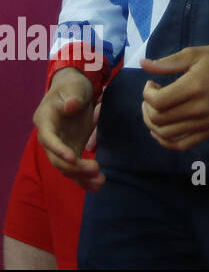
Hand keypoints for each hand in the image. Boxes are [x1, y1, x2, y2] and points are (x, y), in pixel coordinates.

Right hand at [33, 68, 103, 191]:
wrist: (75, 91)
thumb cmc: (73, 86)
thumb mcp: (74, 87)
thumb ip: (73, 96)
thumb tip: (70, 106)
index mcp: (45, 121)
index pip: (48, 139)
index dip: (58, 149)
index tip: (72, 157)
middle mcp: (50, 137)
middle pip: (57, 158)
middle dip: (75, 167)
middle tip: (96, 169)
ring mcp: (60, 146)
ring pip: (66, 167)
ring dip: (82, 177)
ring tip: (100, 182)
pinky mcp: (71, 150)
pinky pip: (75, 167)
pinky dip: (85, 177)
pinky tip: (98, 185)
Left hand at [140, 45, 208, 150]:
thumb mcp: (196, 54)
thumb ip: (168, 62)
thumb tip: (142, 64)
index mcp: (195, 87)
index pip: (158, 101)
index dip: (147, 93)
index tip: (152, 84)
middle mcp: (199, 109)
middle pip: (159, 119)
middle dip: (147, 107)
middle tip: (152, 96)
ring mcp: (205, 123)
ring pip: (166, 134)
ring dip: (152, 124)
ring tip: (155, 110)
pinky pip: (181, 144)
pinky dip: (165, 141)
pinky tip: (160, 131)